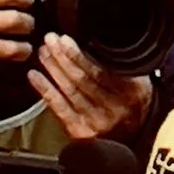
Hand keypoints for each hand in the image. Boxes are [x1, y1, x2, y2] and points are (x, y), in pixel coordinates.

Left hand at [29, 33, 152, 141]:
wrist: (137, 134)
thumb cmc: (133, 101)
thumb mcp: (138, 80)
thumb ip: (119, 64)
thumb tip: (92, 41)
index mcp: (130, 92)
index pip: (100, 71)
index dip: (78, 55)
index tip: (65, 39)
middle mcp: (113, 109)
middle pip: (82, 79)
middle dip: (63, 57)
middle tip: (50, 41)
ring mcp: (96, 122)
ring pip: (69, 90)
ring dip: (53, 68)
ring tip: (43, 52)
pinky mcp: (82, 132)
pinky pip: (59, 108)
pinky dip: (45, 90)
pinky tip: (35, 76)